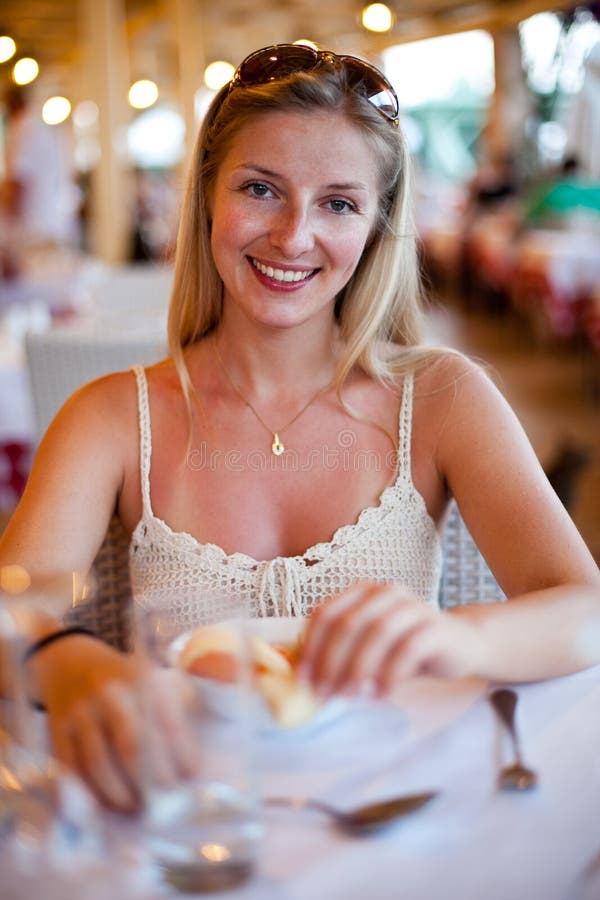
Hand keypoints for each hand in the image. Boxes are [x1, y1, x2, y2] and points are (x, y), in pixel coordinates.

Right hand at [31, 636, 197, 811]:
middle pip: (131, 744)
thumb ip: (168, 708)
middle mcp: (110, 692)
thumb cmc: (119, 677)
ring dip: (117, 791)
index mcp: (141, 678)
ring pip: (97, 761)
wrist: (67, 658)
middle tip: (163, 804)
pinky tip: (99, 805)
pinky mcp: (56, 727)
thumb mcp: (147, 676)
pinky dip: (84, 790)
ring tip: (133, 808)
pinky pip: (69, 766)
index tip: (191, 778)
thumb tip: (190, 763)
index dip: (181, 753)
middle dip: (149, 779)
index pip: (166, 721)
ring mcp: (80, 710)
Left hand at [300, 582, 484, 696]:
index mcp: (363, 592)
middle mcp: (386, 592)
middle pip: (348, 623)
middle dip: (330, 661)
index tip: (301, 679)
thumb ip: (340, 653)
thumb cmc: (405, 647)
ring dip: (357, 668)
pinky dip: (390, 673)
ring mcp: (413, 607)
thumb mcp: (369, 647)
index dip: (310, 646)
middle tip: (323, 693)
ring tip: (349, 696)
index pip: (326, 613)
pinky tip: (381, 694)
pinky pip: (408, 648)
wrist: (460, 644)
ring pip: (377, 632)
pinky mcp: (435, 627)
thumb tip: (301, 677)